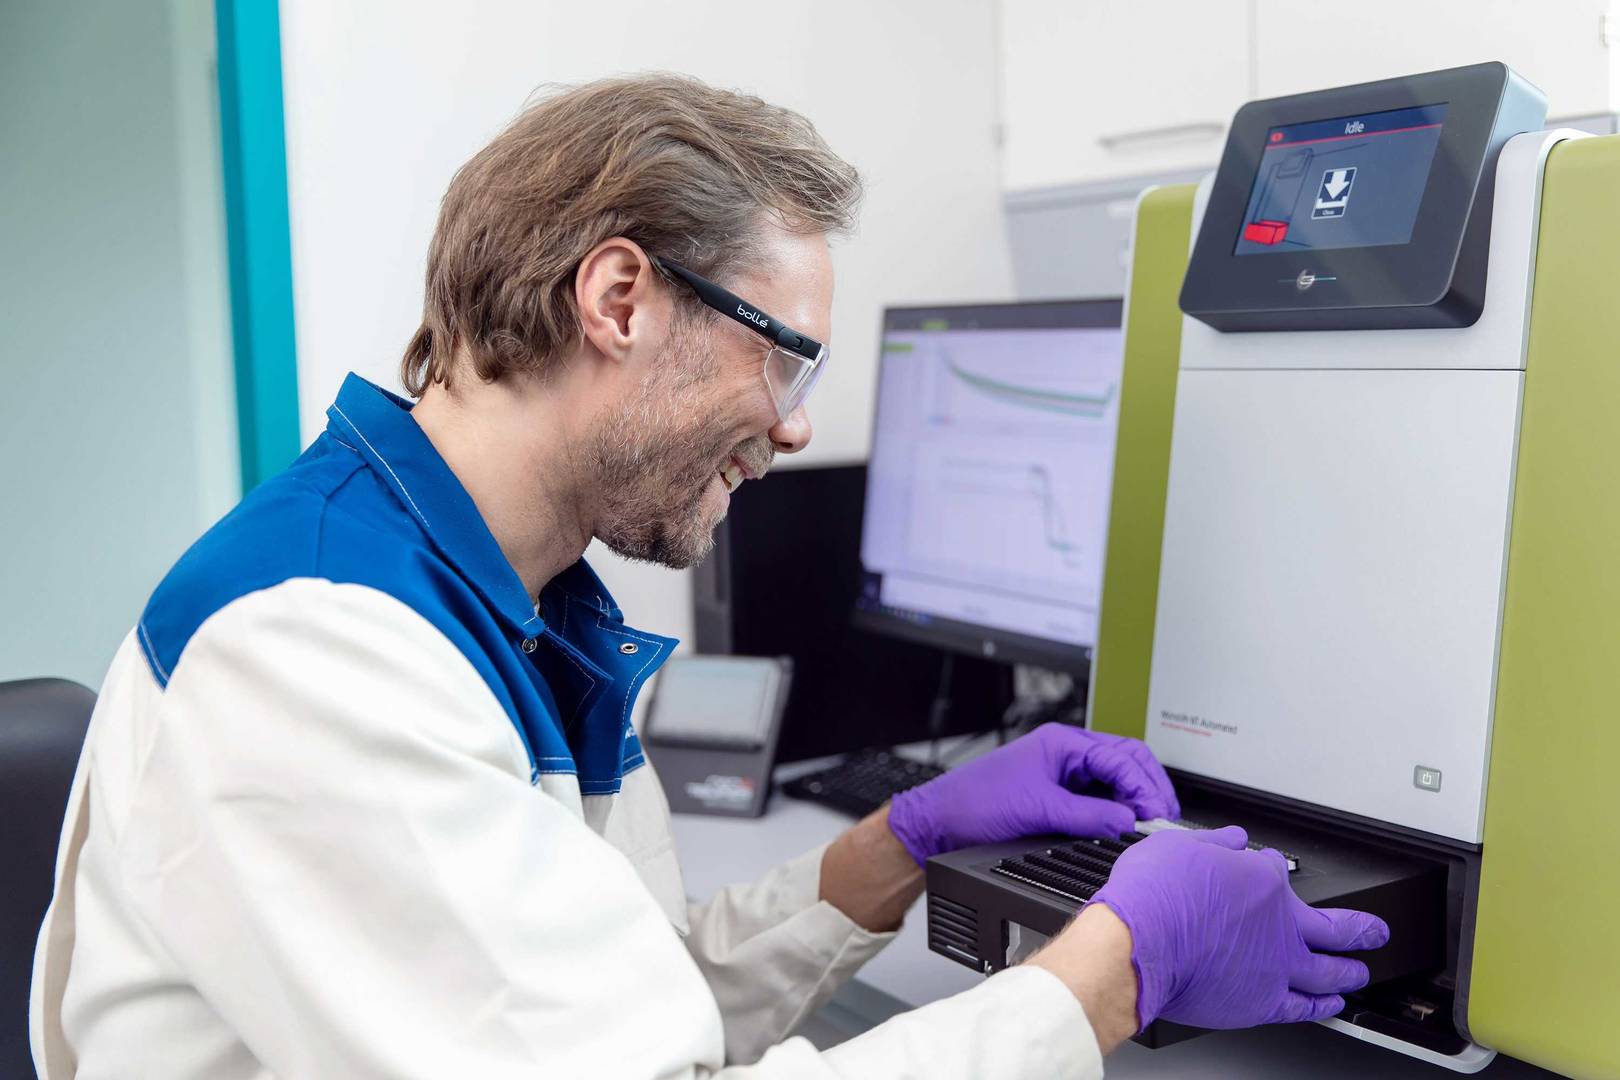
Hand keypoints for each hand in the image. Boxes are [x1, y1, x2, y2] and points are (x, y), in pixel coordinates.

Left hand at [886, 723, 1179, 866]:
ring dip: (1134, 797)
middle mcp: (1066, 752)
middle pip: (1125, 760)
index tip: (1156, 812)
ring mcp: (1062, 772)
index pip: (1120, 756)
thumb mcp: (1038, 809)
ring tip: (1149, 822)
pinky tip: (1124, 824)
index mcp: (1063, 742)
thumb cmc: (975, 803)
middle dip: (1148, 785)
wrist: (941, 822)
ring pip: (1114, 778)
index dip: (1143, 785)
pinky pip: (1098, 796)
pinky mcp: (1057, 793)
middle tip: (1164, 815)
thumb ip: (1087, 815)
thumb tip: (1128, 820)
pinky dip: (1116, 808)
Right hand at [1093, 826, 1389, 1029]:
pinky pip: (1303, 1007)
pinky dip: (1322, 1006)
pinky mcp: (1262, 1001)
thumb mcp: (1177, 847)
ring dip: (1349, 971)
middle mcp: (1279, 923)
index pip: (1277, 870)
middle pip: (1334, 927)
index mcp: (1260, 880)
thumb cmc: (1152, 896)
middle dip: (1360, 929)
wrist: (1139, 943)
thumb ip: (1212, 844)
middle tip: (1375, 931)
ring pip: (1330, 971)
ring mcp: (1276, 965)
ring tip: (1360, 972)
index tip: (1267, 868)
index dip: (1272, 867)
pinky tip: (1331, 1005)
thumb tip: (1231, 838)